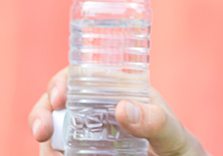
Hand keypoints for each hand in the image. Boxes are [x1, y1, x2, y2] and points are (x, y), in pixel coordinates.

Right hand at [28, 67, 210, 155]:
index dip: (62, 81)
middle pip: (56, 103)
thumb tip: (121, 108)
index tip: (58, 98)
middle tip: (43, 132)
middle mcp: (97, 112)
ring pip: (52, 134)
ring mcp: (89, 137)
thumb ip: (156, 121)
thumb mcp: (173, 134)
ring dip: (46, 144)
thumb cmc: (181, 149)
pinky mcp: (85, 155)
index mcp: (118, 92)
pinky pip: (60, 154)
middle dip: (41, 113)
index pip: (82, 75)